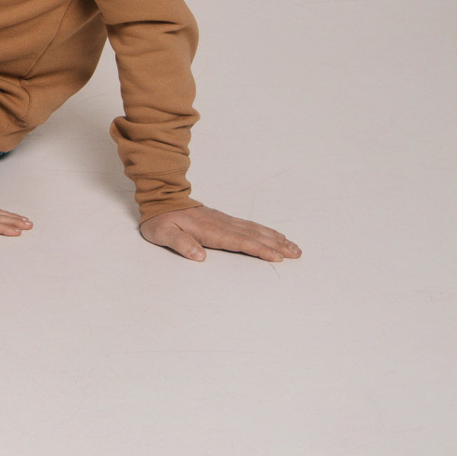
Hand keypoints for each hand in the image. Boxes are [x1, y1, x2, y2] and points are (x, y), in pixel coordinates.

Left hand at [139, 205, 301, 262]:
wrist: (159, 199)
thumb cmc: (160, 220)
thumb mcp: (163, 233)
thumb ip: (181, 244)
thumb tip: (199, 256)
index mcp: (209, 230)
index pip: (239, 241)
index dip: (259, 249)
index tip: (277, 256)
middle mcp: (221, 224)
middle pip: (253, 235)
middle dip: (276, 245)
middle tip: (297, 253)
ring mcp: (223, 220)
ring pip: (254, 229)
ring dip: (274, 237)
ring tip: (293, 246)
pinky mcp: (223, 219)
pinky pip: (248, 225)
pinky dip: (264, 230)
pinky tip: (273, 235)